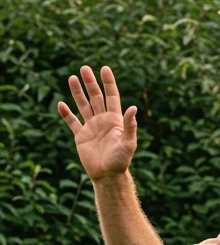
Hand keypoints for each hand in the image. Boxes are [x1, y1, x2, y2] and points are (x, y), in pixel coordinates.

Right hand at [57, 65, 136, 181]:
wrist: (108, 176)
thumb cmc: (120, 161)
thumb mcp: (128, 144)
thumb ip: (129, 126)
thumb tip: (133, 108)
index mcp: (114, 120)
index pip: (112, 96)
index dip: (108, 83)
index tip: (104, 68)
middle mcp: (102, 120)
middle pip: (95, 97)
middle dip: (90, 82)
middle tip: (84, 68)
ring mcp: (91, 127)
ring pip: (83, 105)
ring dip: (77, 92)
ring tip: (72, 78)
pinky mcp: (81, 136)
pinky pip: (72, 122)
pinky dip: (66, 114)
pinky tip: (61, 104)